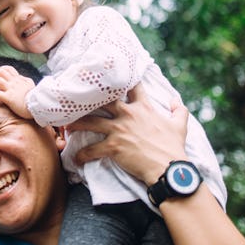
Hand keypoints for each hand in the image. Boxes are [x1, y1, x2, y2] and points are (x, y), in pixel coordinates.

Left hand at [0, 65, 34, 119]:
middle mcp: (15, 82)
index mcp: (20, 79)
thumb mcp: (32, 86)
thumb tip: (22, 78)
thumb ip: (26, 81)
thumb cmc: (36, 98)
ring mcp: (11, 89)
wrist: (39, 106)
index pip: (8, 69)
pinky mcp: (9, 98)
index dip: (0, 70)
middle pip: (0, 72)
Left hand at [67, 83, 188, 184]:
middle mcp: (128, 114)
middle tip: (76, 99)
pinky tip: (75, 158)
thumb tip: (175, 100)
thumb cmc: (174, 148)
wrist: (168, 169)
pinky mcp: (113, 146)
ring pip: (91, 122)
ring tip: (65, 125)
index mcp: (144, 107)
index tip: (109, 75)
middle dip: (88, 99)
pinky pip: (92, 149)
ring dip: (76, 123)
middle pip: (103, 101)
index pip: (132, 86)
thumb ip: (178, 110)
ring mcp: (119, 130)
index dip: (121, 79)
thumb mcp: (180, 126)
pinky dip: (82, 154)